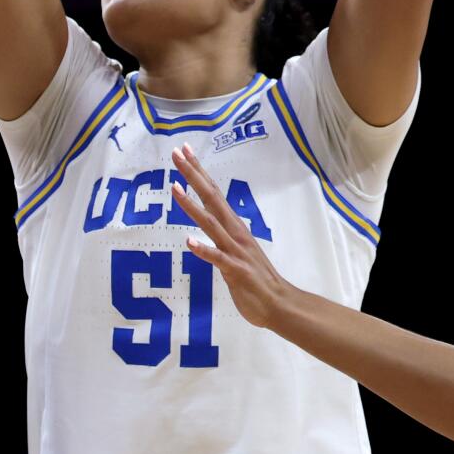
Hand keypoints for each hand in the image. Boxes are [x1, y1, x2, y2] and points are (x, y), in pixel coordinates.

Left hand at [171, 145, 297, 328]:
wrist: (279, 303)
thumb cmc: (255, 279)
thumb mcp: (235, 251)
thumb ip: (222, 237)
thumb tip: (208, 225)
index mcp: (233, 227)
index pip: (213, 192)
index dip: (198, 172)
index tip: (184, 151)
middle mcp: (234, 233)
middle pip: (211, 198)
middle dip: (193, 175)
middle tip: (177, 153)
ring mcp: (235, 250)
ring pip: (211, 223)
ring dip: (192, 206)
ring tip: (174, 188)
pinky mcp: (236, 270)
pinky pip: (218, 258)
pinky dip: (204, 249)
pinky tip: (189, 242)